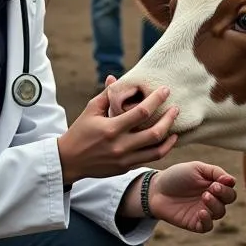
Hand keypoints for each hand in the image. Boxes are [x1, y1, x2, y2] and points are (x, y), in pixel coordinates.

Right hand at [58, 82, 178, 184]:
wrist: (69, 161)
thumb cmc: (79, 132)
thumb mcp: (90, 111)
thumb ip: (106, 95)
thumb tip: (115, 78)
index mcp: (111, 128)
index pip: (141, 112)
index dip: (156, 100)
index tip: (166, 90)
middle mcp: (120, 145)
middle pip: (154, 133)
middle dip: (169, 119)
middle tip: (176, 109)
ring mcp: (124, 159)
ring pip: (156, 151)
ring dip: (170, 139)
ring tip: (176, 129)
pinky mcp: (125, 167)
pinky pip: (149, 159)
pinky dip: (161, 150)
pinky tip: (166, 141)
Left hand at [145, 162, 237, 232]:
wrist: (156, 189)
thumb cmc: (176, 176)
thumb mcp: (196, 168)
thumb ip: (215, 172)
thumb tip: (232, 181)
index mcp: (214, 185)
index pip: (230, 188)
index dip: (227, 186)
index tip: (217, 182)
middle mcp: (212, 199)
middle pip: (229, 200)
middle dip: (223, 194)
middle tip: (211, 189)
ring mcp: (204, 211)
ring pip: (220, 213)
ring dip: (215, 205)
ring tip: (204, 196)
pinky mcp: (194, 223)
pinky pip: (207, 227)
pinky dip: (207, 221)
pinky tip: (201, 212)